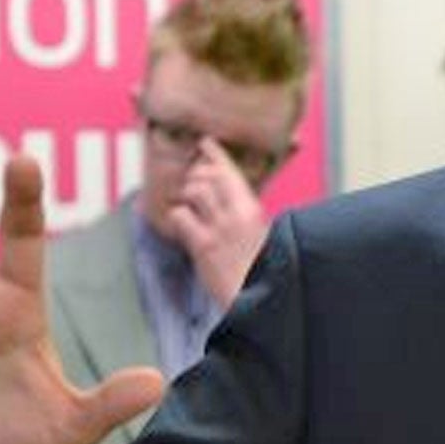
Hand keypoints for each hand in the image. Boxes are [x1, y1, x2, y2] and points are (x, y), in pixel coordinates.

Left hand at [165, 141, 270, 309]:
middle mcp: (236, 214)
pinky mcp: (203, 246)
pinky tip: (182, 223)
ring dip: (188, 193)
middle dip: (197, 174)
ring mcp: (218, 229)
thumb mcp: (265, 237)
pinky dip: (178, 215)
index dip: (215, 154)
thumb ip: (248, 218)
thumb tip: (238, 206)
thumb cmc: (266, 271)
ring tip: (190, 201)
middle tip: (194, 180)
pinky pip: (181, 216)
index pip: (230, 172)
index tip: (206, 142)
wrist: (263, 301)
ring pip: (194, 190)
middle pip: (208, 176)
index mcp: (254, 211)